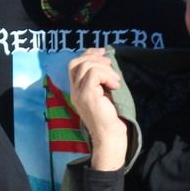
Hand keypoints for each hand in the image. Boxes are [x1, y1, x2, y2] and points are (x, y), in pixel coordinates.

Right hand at [68, 49, 128, 169]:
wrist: (110, 137)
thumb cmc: (111, 118)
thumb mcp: (105, 93)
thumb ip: (101, 79)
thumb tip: (106, 61)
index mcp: (77, 90)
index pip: (75, 65)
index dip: (87, 54)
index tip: (102, 53)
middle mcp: (74, 91)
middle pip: (76, 63)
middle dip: (93, 57)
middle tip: (109, 63)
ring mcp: (78, 94)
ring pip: (86, 66)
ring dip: (105, 68)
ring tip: (115, 80)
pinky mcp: (87, 96)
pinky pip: (94, 74)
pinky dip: (107, 75)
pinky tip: (115, 85)